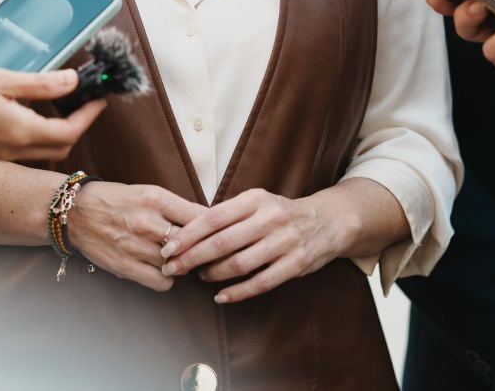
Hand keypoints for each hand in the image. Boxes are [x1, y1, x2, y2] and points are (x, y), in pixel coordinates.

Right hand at [0, 61, 107, 158]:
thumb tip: (72, 82)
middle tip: (86, 102)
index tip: (99, 100)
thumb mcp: (1, 78)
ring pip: (41, 149)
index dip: (88, 116)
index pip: (68, 132)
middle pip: (59, 145)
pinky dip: (36, 133)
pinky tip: (29, 110)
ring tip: (62, 103)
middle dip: (78, 125)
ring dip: (57, 131)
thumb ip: (40, 83)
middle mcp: (11, 149)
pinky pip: (21, 148)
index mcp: (20, 132)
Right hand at [65, 181, 205, 291]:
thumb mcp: (148, 192)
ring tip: (180, 260)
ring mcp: (136, 246)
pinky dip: (167, 279)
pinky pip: (162, 283)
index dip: (215, 229)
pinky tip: (163, 271)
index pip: (201, 217)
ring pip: (179, 265)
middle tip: (207, 253)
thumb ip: (177, 207)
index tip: (220, 235)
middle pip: (193, 244)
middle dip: (203, 250)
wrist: (75, 212)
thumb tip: (208, 223)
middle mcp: (148, 222)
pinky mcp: (125, 266)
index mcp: (156, 199)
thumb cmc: (116, 200)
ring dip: (183, 265)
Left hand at [159, 188, 348, 303]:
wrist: (326, 221)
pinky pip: (261, 283)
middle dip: (192, 258)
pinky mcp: (296, 264)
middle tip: (173, 268)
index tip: (168, 248)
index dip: (187, 235)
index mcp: (255, 199)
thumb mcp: (256, 202)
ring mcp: (285, 242)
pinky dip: (237, 292)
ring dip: (214, 274)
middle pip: (222, 242)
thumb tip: (186, 232)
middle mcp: (270, 218)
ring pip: (239, 264)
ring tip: (201, 277)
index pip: (212, 217)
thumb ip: (227, 214)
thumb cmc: (279, 213)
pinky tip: (221, 296)